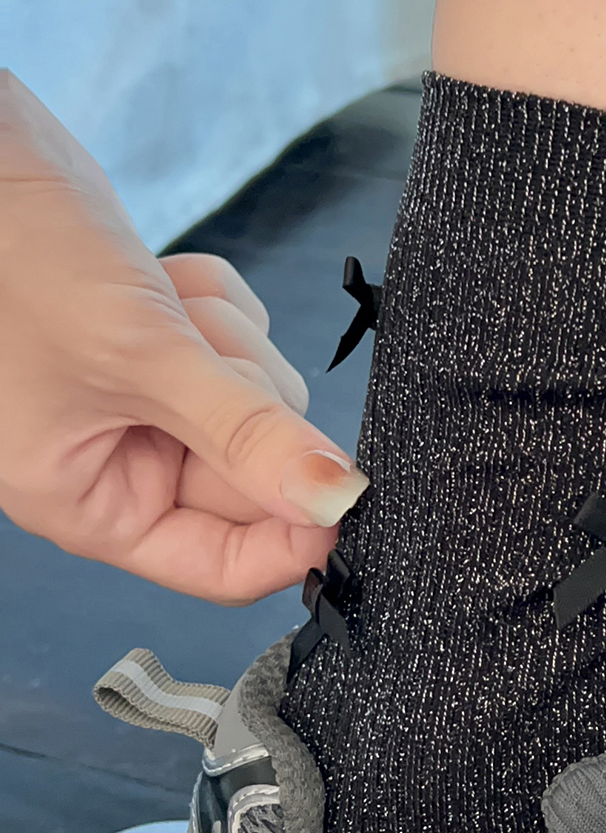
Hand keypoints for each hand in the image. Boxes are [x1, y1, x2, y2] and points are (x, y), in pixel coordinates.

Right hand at [0, 72, 366, 601]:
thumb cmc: (13, 266)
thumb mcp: (141, 360)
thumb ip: (246, 435)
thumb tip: (331, 501)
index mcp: (93, 503)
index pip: (222, 566)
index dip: (292, 537)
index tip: (344, 494)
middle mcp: (121, 461)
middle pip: (255, 473)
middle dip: (243, 399)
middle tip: (199, 349)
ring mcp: (147, 400)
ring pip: (257, 395)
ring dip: (226, 340)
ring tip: (159, 303)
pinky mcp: (166, 341)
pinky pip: (240, 338)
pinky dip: (214, 300)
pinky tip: (162, 279)